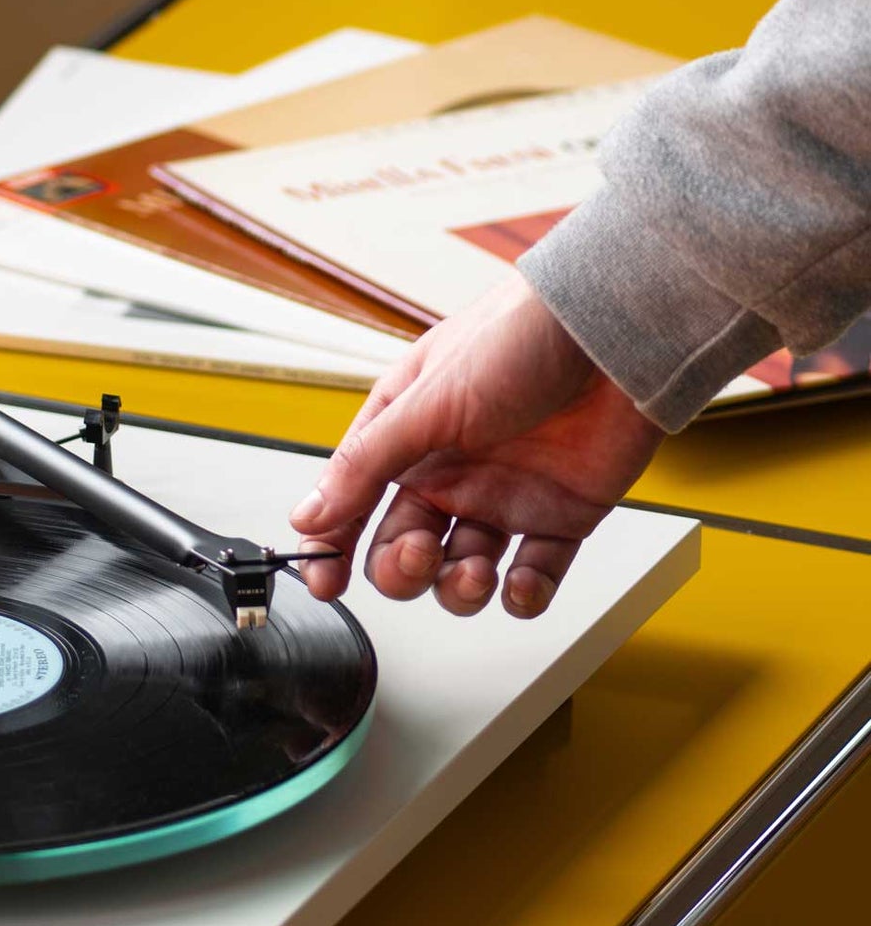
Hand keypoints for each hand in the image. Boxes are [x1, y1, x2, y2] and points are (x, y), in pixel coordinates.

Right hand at [289, 275, 662, 617]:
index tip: (327, 581)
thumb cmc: (521, 338)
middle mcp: (450, 472)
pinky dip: (524, 595)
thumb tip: (308, 516)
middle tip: (421, 553)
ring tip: (474, 572)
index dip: (333, 549)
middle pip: (402, 552)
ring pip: (461, 573)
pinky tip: (518, 584)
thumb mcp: (425, 402)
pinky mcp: (559, 516)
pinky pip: (533, 576)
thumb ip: (365, 466)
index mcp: (407, 439)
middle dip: (402, 569)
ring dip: (459, 587)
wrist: (616, 331)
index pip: (352, 506)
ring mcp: (503, 497)